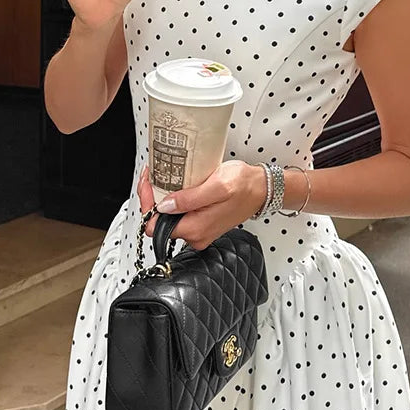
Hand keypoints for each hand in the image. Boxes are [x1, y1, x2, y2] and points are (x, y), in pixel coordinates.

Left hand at [136, 162, 265, 249]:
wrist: (262, 189)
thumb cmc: (245, 185)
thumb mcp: (217, 186)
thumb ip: (189, 199)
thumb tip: (164, 206)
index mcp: (195, 228)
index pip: (153, 225)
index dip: (147, 203)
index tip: (148, 183)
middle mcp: (196, 234)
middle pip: (159, 221)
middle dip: (153, 197)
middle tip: (154, 174)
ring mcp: (199, 230)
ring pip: (169, 216)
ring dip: (164, 196)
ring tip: (165, 176)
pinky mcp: (202, 223)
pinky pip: (180, 214)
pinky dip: (175, 199)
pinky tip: (178, 184)